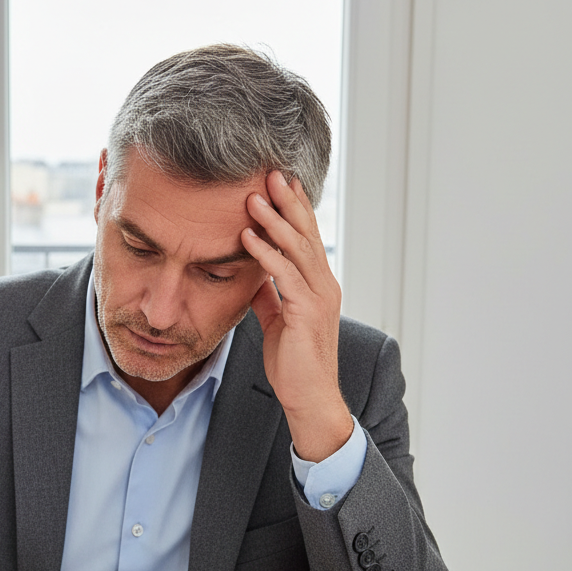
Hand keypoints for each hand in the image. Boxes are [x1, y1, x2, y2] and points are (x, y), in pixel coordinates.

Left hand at [242, 170, 352, 462]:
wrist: (309, 398)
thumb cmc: (294, 365)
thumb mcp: (278, 322)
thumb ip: (269, 296)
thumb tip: (255, 277)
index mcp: (318, 286)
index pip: (306, 238)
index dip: (293, 210)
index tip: (278, 183)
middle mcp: (324, 285)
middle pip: (305, 234)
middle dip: (287, 202)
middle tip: (270, 172)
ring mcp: (318, 298)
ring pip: (297, 249)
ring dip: (273, 221)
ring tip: (253, 196)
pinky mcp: (306, 313)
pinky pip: (284, 275)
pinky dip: (265, 254)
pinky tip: (248, 237)